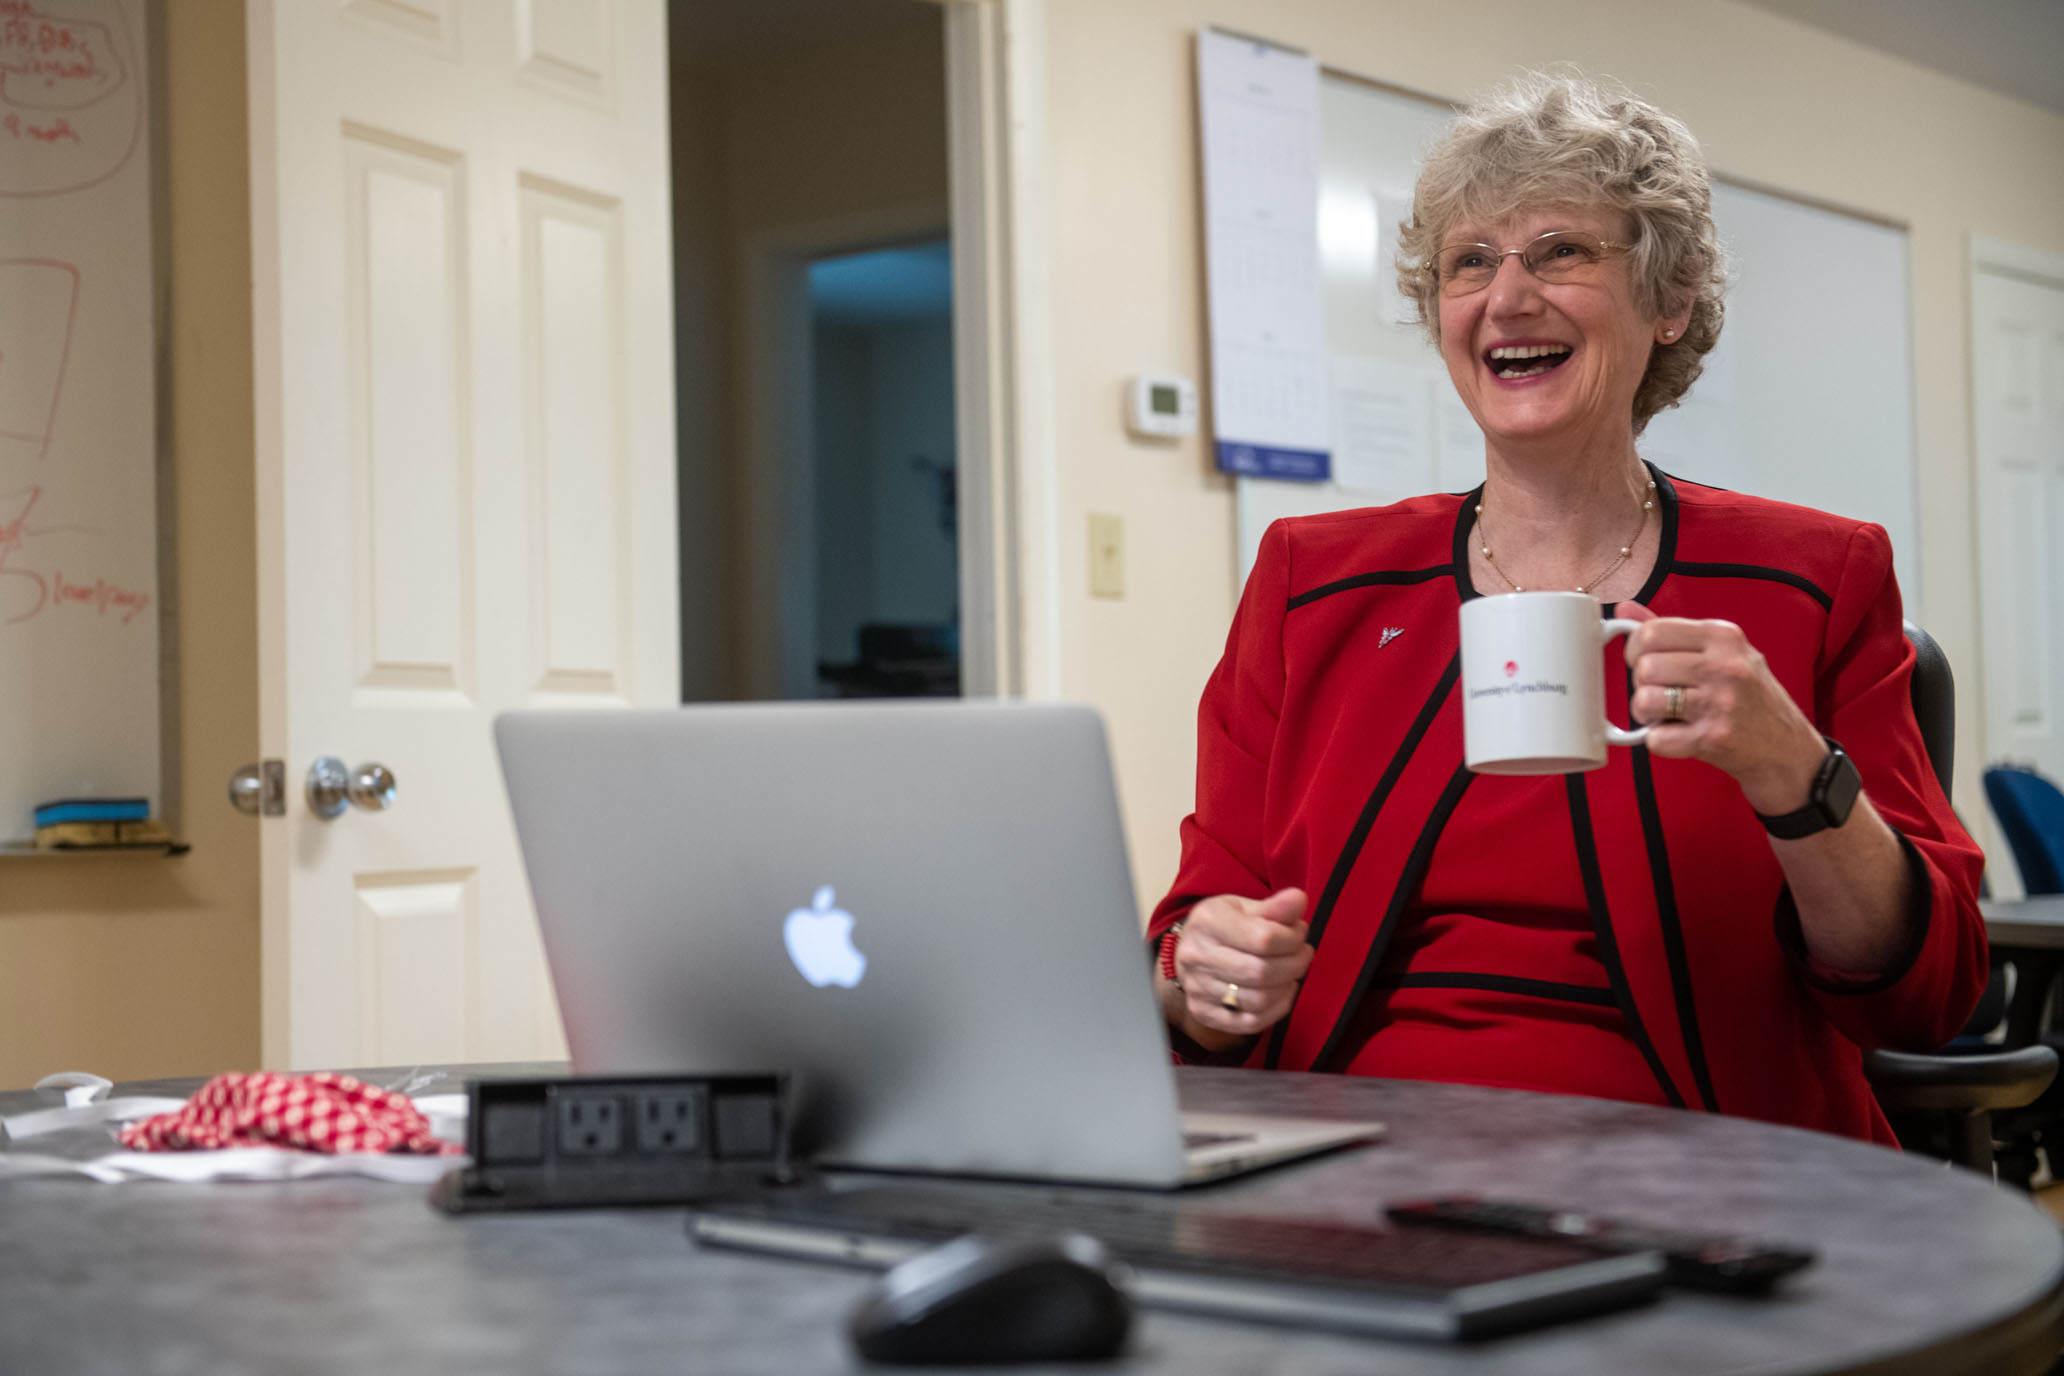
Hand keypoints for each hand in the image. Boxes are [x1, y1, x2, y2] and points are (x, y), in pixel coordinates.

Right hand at [1169, 888, 1312, 1040]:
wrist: (1189, 951)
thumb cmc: (1223, 926)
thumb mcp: (1244, 907)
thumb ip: (1275, 907)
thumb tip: (1299, 900)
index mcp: (1208, 921)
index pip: (1264, 938)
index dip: (1293, 939)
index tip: (1299, 934)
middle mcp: (1196, 955)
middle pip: (1261, 972)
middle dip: (1295, 965)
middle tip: (1303, 955)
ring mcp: (1197, 987)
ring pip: (1258, 1000)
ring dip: (1287, 988)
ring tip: (1292, 973)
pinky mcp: (1202, 1012)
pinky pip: (1250, 1023)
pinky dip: (1275, 1011)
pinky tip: (1281, 994)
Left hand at [1615, 602, 1827, 814]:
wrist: (1786, 748)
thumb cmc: (1749, 697)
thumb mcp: (1722, 653)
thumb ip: (1673, 632)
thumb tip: (1624, 611)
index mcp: (1724, 636)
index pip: (1652, 632)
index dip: (1636, 650)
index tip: (1645, 661)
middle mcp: (1725, 665)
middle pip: (1644, 667)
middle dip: (1643, 684)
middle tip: (1662, 693)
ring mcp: (1720, 703)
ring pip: (1644, 700)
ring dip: (1647, 714)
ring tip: (1669, 715)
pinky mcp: (1714, 738)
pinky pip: (1656, 738)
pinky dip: (1660, 741)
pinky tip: (1681, 735)